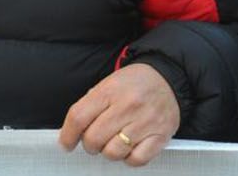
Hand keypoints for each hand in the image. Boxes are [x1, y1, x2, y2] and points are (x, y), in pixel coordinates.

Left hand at [58, 63, 179, 166]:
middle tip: (95, 140)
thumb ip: (92, 103)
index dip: (67, 135)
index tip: (66, 143)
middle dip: (89, 144)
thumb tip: (75, 130)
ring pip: (113, 152)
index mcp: (110, 90)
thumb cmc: (137, 82)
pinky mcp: (160, 136)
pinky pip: (136, 159)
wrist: (170, 77)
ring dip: (109, 151)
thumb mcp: (110, 82)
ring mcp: (145, 122)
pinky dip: (129, 158)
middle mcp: (128, 106)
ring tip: (114, 141)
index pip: (78, 117)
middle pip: (93, 138)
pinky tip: (130, 147)